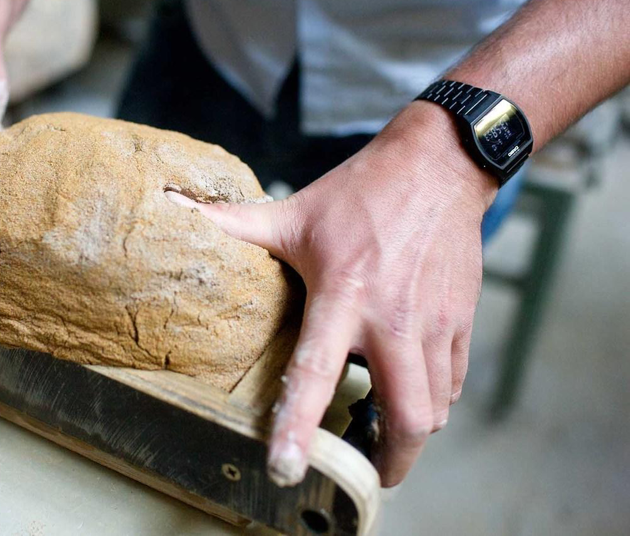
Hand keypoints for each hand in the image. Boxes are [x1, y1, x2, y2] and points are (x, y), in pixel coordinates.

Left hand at [166, 103, 496, 486]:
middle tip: (362, 470)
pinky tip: (409, 389)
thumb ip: (233, 224)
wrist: (439, 165)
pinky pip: (453, 381)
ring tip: (383, 433)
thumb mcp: (294, 212)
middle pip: (405, 417)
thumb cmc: (360, 192)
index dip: (299, 424)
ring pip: (435, 407)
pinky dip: (433, 399)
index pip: (317, 371)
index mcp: (344, 293)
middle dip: (387, 460)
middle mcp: (394, 317)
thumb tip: (173, 209)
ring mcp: (436, 321)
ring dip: (410, 432)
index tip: (288, 468)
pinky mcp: (463, 320)